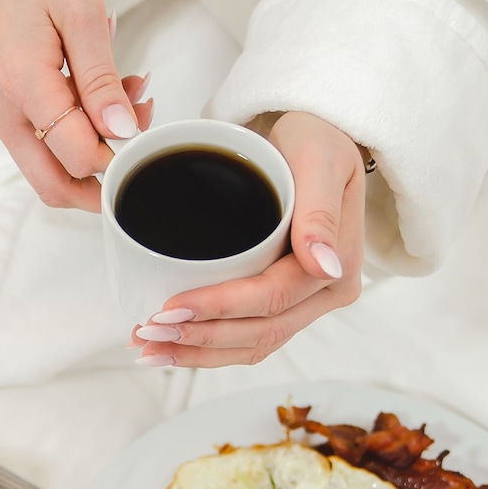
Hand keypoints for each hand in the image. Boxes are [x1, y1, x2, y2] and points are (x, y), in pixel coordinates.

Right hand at [0, 0, 151, 210]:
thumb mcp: (82, 11)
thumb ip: (102, 79)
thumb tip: (122, 131)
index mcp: (20, 84)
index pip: (77, 156)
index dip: (118, 155)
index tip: (145, 129)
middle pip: (54, 185)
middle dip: (103, 175)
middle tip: (139, 136)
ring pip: (45, 166)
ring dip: (89, 150)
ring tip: (126, 98)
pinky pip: (34, 139)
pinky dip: (70, 132)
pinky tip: (96, 94)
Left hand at [132, 112, 364, 366]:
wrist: (315, 136)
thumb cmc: (317, 139)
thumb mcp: (321, 159)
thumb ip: (321, 211)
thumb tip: (323, 266)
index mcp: (339, 266)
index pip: (273, 299)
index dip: (220, 309)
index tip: (171, 306)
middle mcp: (325, 293)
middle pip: (259, 332)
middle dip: (200, 338)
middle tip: (148, 333)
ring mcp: (305, 302)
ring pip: (251, 344)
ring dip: (198, 352)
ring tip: (149, 349)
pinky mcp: (283, 301)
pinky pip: (248, 336)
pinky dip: (208, 346)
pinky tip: (171, 347)